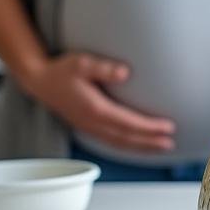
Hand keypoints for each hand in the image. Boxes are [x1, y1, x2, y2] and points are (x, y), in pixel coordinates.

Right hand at [19, 53, 175, 152]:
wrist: (39, 81)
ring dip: (141, 147)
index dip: (149, 127)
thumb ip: (103, 68)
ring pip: (119, 142)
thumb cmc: (62, 70)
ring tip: (161, 147)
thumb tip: (125, 72)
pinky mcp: (87, 127)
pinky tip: (138, 145)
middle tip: (170, 143)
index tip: (167, 127)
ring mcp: (89, 127)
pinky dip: (128, 145)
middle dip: (149, 141)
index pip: (127, 122)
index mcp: (94, 109)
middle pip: (126, 137)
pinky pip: (111, 141)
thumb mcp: (82, 63)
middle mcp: (92, 122)